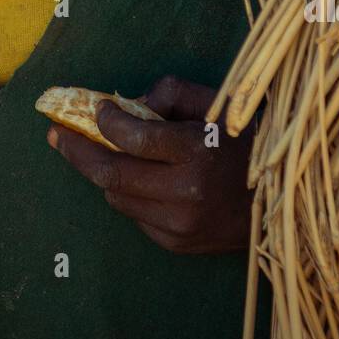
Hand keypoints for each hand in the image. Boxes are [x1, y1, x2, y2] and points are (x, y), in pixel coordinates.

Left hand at [46, 75, 253, 253]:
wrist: (281, 200)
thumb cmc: (246, 140)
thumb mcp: (215, 102)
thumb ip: (168, 94)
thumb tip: (125, 105)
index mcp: (198, 151)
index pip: (134, 137)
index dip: (106, 120)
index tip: (97, 108)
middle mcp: (186, 192)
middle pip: (111, 174)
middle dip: (77, 151)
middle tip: (56, 135)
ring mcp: (180, 223)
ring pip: (117, 197)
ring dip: (104, 173)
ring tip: (99, 153)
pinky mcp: (177, 244)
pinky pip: (135, 215)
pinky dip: (130, 194)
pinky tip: (141, 180)